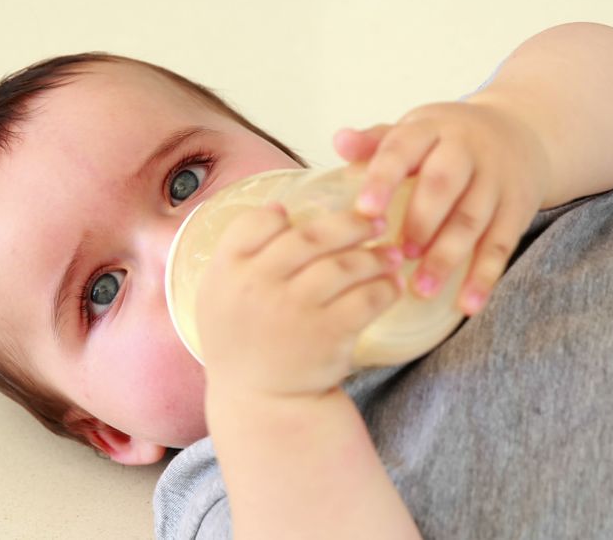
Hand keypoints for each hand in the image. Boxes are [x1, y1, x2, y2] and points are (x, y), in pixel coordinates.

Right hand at [196, 204, 404, 397]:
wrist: (260, 403)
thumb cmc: (244, 341)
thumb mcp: (220, 295)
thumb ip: (240, 250)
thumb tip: (280, 208)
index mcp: (227, 271)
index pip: (256, 222)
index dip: (283, 216)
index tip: (310, 220)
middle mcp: (259, 286)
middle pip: (311, 237)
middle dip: (350, 224)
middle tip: (375, 222)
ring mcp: (295, 310)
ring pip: (344, 265)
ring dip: (374, 256)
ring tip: (390, 255)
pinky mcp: (328, 335)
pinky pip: (367, 299)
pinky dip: (385, 289)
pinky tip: (392, 285)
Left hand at [333, 101, 550, 315]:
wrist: (522, 132)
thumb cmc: (448, 140)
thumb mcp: (416, 131)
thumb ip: (376, 142)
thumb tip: (339, 142)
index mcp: (431, 129)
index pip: (404, 149)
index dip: (384, 178)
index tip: (365, 210)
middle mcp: (466, 149)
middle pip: (443, 185)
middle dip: (420, 222)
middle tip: (399, 255)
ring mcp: (495, 180)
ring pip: (471, 219)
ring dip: (447, 257)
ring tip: (422, 290)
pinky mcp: (517, 209)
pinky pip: (501, 245)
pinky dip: (484, 277)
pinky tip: (467, 305)